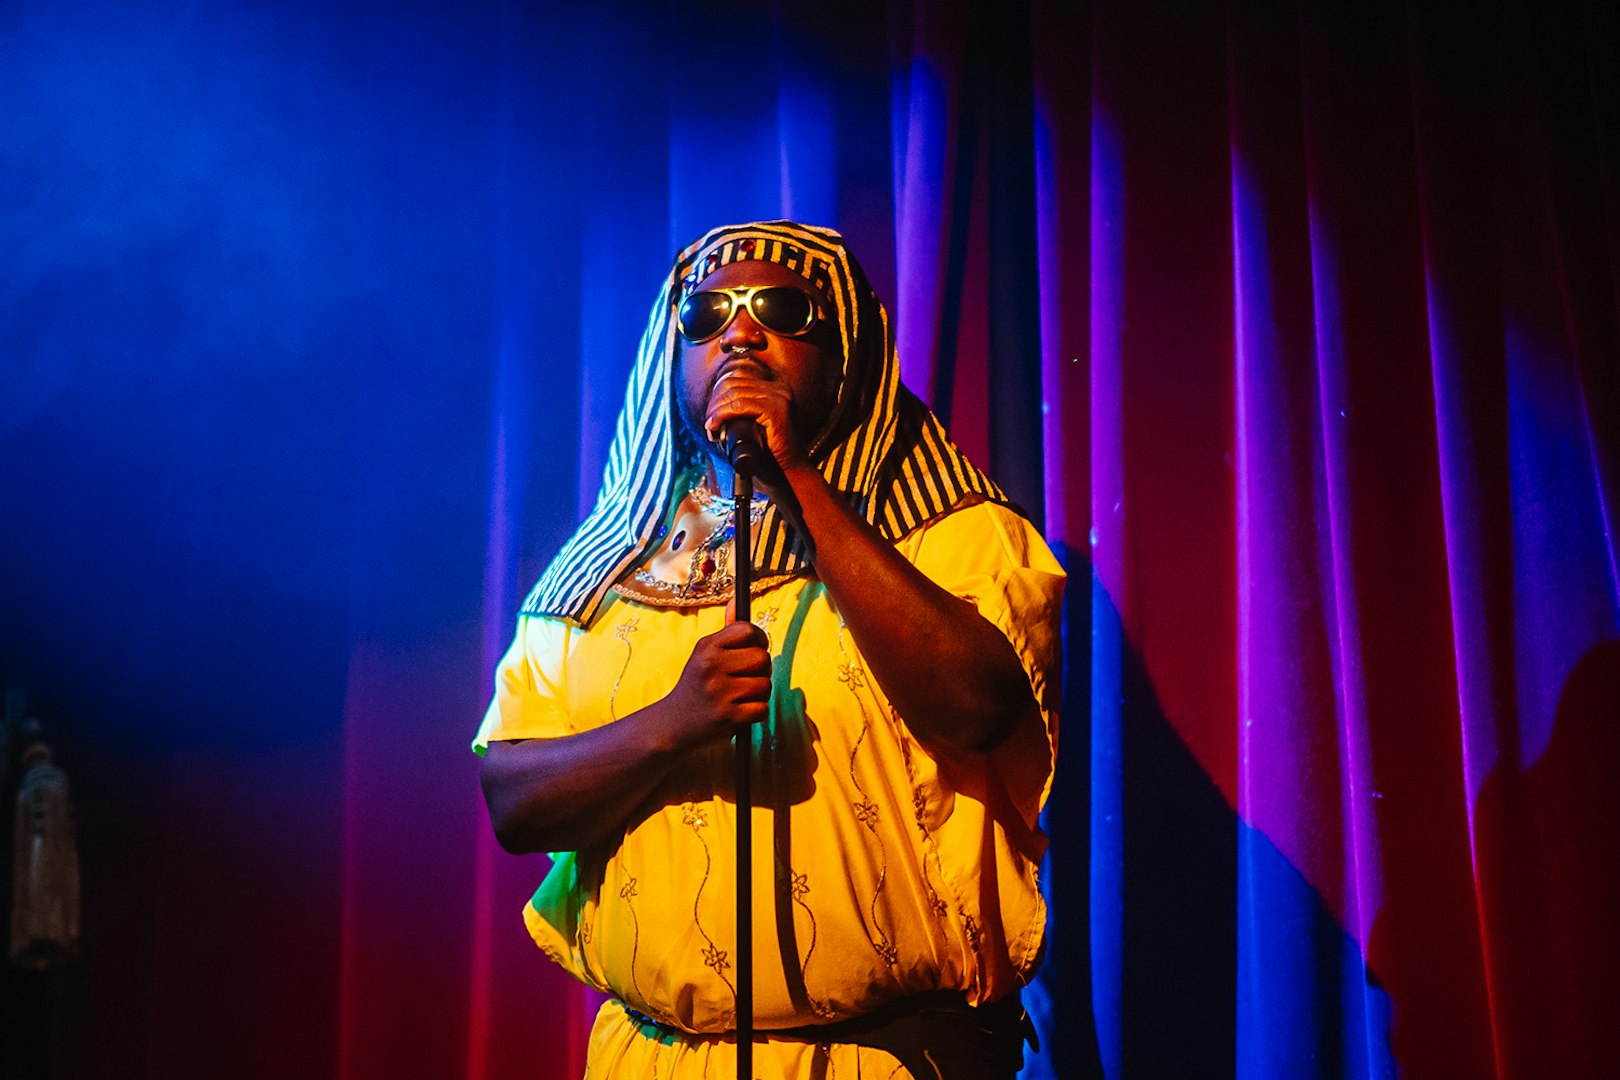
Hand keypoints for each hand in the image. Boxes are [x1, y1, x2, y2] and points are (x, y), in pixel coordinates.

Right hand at [660, 621, 771, 745]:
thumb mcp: (704, 655)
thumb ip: (726, 631)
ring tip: (741, 696)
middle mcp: (711, 667)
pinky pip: (762, 709)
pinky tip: (740, 712)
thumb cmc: (695, 686)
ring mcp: (720, 693)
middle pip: (763, 658)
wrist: (672, 724)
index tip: (753, 649)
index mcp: (707, 648)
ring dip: (759, 693)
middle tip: (747, 677)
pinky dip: (756, 713)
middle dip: (761, 670)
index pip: (747, 630)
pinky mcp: (728, 717)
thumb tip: (737, 599)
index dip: (758, 640)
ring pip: (765, 684)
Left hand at [704, 360, 809, 491]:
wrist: (789, 474)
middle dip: (715, 403)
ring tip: (710, 428)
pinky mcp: (776, 409)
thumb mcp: (754, 427)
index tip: (710, 416)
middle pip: (734, 383)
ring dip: (716, 410)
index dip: (718, 395)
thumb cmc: (770, 455)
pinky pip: (740, 405)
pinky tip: (714, 425)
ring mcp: (779, 397)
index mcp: (775, 390)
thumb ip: (742, 413)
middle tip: (709, 424)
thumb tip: (714, 408)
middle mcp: (779, 389)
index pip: (738, 379)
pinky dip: (722, 414)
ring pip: (734, 393)